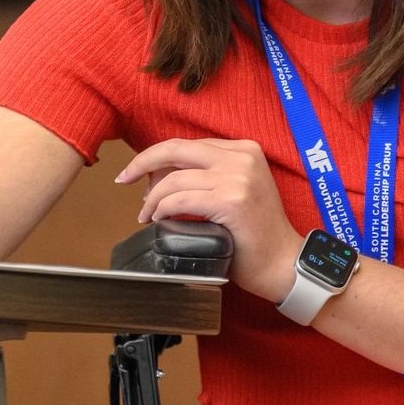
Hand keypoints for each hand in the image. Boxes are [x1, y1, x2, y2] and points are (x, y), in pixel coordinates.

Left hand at [116, 138, 302, 302]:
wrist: (280, 260)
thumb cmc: (254, 231)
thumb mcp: (235, 189)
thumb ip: (206, 175)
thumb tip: (157, 175)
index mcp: (245, 149)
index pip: (188, 144)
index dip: (157, 157)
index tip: (138, 173)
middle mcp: (243, 158)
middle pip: (176, 149)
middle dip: (142, 162)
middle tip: (123, 179)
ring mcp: (238, 178)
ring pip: (173, 179)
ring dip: (151, 199)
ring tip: (146, 214)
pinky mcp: (231, 201)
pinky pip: (179, 200)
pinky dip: (161, 209)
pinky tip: (157, 219)